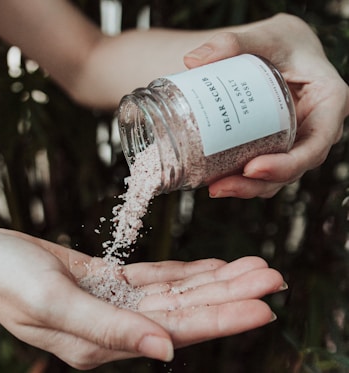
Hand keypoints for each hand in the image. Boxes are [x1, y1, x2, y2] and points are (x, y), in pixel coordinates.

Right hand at [0, 228, 284, 369]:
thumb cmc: (7, 280)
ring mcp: (117, 305)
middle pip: (189, 310)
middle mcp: (118, 328)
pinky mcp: (111, 283)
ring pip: (180, 292)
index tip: (264, 304)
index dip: (224, 317)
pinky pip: (159, 278)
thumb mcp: (51, 304)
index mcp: (105, 341)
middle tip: (275, 277)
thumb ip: (106, 331)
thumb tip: (164, 353)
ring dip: (218, 280)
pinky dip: (188, 273)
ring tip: (255, 267)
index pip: (179, 330)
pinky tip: (213, 268)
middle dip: (233, 295)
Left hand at [184, 13, 348, 198]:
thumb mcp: (265, 37)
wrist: (278, 51)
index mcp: (328, 103)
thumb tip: (193, 60)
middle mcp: (316, 128)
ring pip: (277, 177)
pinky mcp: (276, 146)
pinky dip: (242, 179)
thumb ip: (233, 42)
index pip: (316, 144)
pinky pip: (263, 169)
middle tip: (222, 185)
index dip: (288, 164)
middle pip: (293, 168)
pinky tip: (216, 179)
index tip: (252, 168)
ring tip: (214, 187)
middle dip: (258, 184)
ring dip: (247, 188)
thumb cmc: (281, 43)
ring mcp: (295, 141)